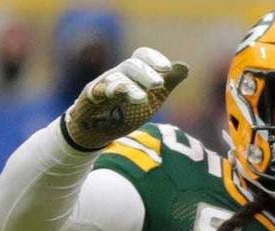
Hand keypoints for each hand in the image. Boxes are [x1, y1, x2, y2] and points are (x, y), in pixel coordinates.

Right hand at [63, 47, 188, 150]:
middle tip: (159, 84)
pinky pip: (96, 91)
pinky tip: (118, 92)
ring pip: (115, 78)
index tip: (167, 69)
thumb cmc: (128, 109)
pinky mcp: (90, 99)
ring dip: (130, 86)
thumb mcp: (153, 97)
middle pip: (131, 66)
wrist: (100, 128)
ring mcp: (103, 85)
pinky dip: (107, 90)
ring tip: (142, 98)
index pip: (142, 56)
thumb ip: (168, 82)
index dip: (154, 59)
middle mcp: (118, 74)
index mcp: (134, 72)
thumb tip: (184, 66)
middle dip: (146, 74)